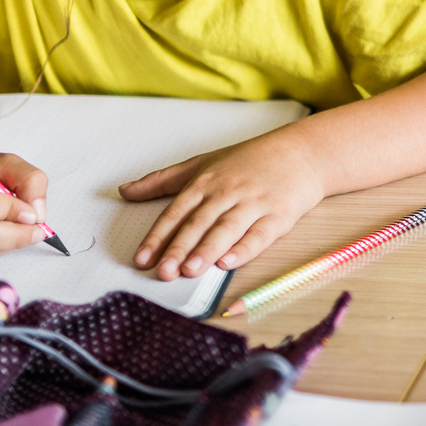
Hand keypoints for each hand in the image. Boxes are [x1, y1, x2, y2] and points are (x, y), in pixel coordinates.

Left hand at [121, 131, 324, 280]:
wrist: (301, 153)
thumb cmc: (249, 160)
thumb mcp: (203, 163)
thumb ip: (162, 180)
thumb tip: (124, 191)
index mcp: (206, 181)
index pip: (177, 212)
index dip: (159, 237)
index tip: (142, 259)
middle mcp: (228, 192)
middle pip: (199, 223)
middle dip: (179, 248)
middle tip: (163, 272)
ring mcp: (254, 203)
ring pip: (226, 229)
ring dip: (207, 250)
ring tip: (190, 271)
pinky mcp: (278, 215)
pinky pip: (259, 234)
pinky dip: (244, 248)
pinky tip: (229, 261)